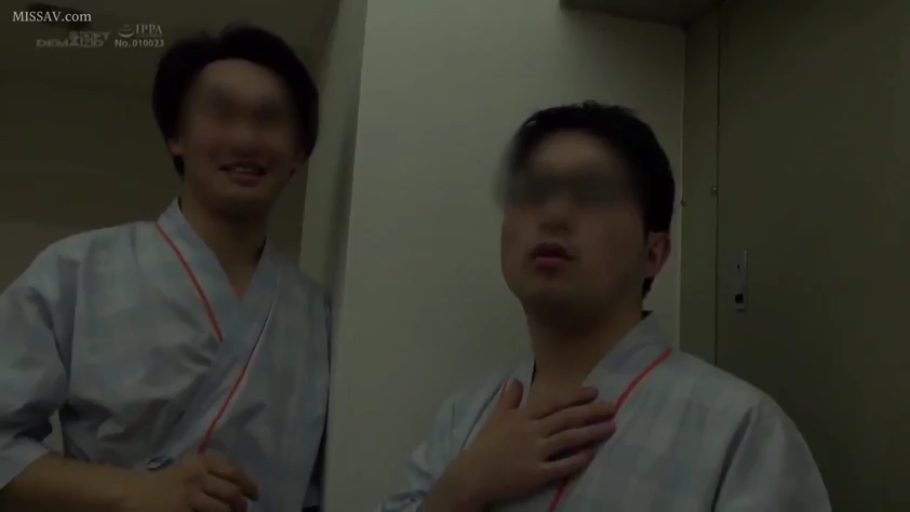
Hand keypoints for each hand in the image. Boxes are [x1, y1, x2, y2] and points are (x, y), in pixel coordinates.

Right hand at [119, 451, 259, 511]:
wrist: (128, 494)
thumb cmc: (159, 482)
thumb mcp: (186, 468)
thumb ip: (208, 472)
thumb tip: (238, 487)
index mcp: (199, 461)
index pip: (232, 471)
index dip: (248, 483)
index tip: (255, 494)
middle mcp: (197, 476)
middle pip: (231, 492)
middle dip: (241, 504)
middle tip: (242, 511)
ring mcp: (190, 497)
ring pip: (223, 509)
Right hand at [439, 381, 615, 506]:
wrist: (471, 476)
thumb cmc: (484, 447)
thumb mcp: (495, 418)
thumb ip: (509, 399)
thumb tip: (517, 380)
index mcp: (522, 417)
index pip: (553, 403)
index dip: (575, 397)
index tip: (595, 392)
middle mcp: (530, 432)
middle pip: (566, 419)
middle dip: (591, 412)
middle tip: (613, 407)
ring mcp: (534, 453)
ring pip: (568, 439)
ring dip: (591, 432)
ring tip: (611, 427)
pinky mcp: (536, 474)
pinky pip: (561, 466)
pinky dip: (577, 460)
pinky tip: (591, 454)